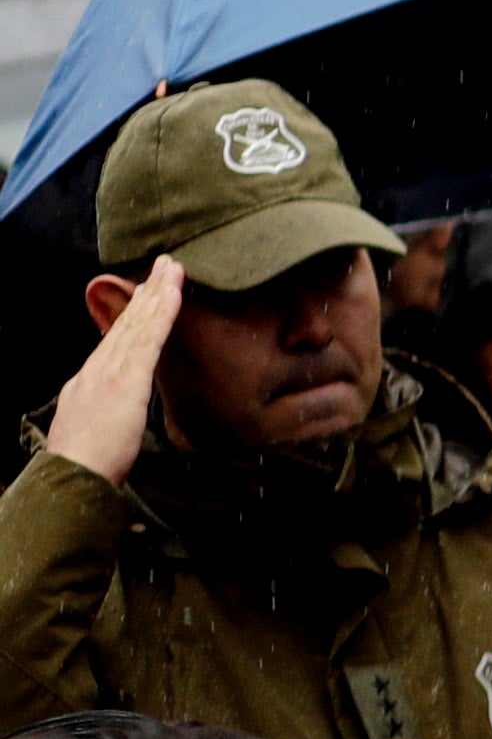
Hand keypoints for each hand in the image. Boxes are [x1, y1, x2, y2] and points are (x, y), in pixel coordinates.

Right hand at [41, 268, 182, 486]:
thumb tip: (117, 405)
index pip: (116, 339)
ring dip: (157, 293)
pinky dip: (160, 315)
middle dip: (147, 292)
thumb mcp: (94, 426)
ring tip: (171, 268)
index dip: (133, 313)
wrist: (73, 473)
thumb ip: (107, 410)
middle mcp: (98, 369)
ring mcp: (110, 371)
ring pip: (137, 324)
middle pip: (126, 323)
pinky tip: (171, 295)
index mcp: (90, 380)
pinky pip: (148, 340)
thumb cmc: (87, 461)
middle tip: (164, 265)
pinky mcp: (125, 380)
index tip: (147, 292)